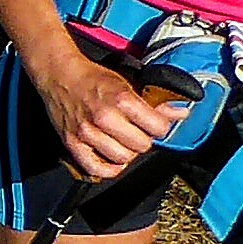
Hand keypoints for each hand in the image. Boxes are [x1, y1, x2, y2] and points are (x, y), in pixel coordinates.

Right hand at [31, 48, 178, 182]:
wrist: (60, 74)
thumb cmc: (94, 78)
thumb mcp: (128, 83)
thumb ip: (156, 102)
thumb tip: (182, 114)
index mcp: (122, 99)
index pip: (158, 128)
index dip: (160, 127)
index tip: (154, 124)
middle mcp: (105, 117)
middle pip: (142, 145)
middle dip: (143, 139)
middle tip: (136, 131)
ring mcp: (87, 132)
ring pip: (122, 158)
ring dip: (126, 152)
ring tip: (122, 142)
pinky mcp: (72, 143)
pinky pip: (96, 169)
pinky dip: (108, 168)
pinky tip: (111, 159)